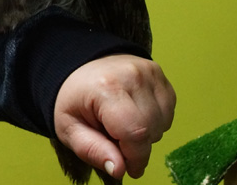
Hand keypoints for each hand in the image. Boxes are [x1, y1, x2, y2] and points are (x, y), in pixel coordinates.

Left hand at [53, 54, 175, 178]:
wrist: (78, 65)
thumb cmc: (74, 98)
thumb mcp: (69, 128)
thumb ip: (92, 150)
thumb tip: (119, 170)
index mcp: (107, 88)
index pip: (136, 134)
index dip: (135, 158)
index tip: (129, 168)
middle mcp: (133, 76)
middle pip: (151, 131)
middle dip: (136, 146)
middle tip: (114, 138)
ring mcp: (149, 72)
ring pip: (162, 124)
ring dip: (146, 133)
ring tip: (121, 122)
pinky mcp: (159, 74)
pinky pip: (167, 112)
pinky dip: (154, 120)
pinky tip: (134, 112)